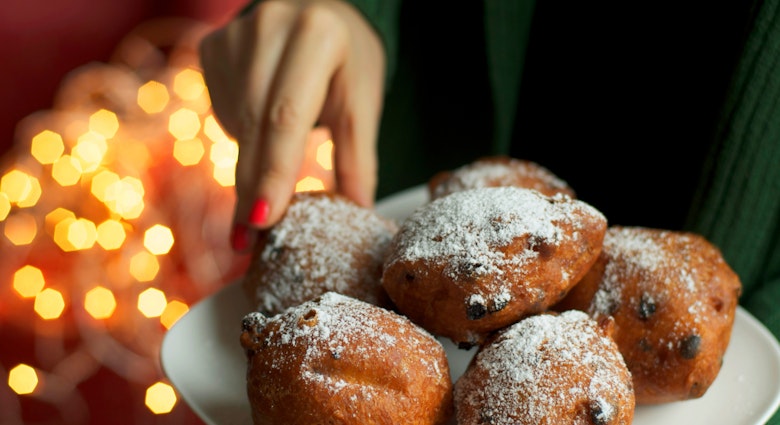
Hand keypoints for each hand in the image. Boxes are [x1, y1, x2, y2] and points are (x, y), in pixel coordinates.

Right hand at [199, 0, 385, 249]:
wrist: (316, 9)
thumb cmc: (347, 59)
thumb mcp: (362, 99)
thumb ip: (357, 155)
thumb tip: (356, 211)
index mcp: (317, 35)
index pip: (288, 116)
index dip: (274, 172)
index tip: (262, 221)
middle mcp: (269, 26)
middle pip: (254, 123)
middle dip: (252, 186)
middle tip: (246, 240)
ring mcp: (234, 34)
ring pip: (235, 122)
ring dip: (251, 161)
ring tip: (273, 169)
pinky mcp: (212, 46)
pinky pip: (223, 109)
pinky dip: (242, 131)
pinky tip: (263, 121)